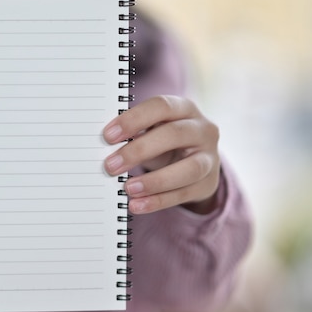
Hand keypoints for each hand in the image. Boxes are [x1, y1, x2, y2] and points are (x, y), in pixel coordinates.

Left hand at [103, 95, 220, 214]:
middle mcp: (203, 129)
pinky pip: (184, 194)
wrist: (195, 159)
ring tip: (127, 189)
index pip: (161, 106)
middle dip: (139, 150)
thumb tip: (102, 147)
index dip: (134, 119)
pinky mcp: (208, 184)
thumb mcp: (153, 129)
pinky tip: (137, 205)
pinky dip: (158, 201)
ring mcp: (210, 157)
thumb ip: (134, 133)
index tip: (108, 136)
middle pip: (174, 135)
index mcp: (184, 108)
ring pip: (189, 169)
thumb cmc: (164, 140)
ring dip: (155, 181)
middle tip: (111, 165)